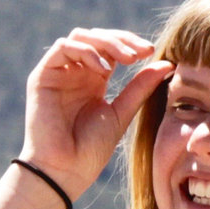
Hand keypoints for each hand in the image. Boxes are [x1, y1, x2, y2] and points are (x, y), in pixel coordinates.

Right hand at [19, 28, 173, 200]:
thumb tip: (167, 63)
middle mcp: (75, 72)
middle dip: (121, 40)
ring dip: (106, 42)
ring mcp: (58, 72)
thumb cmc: (91, 150)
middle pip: (97, 38)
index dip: (130, 44)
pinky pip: (63, 48)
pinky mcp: (42, 76)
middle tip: (142, 52)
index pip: (111, 48)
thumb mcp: (121, 113)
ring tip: (128, 59)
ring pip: (81, 37)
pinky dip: (86, 52)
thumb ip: (140, 88)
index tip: (151, 52)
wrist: (64, 171)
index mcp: (93, 79)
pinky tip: (104, 69)